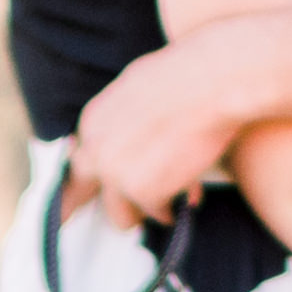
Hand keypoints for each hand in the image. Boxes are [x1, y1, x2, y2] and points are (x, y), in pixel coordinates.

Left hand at [65, 23, 263, 228]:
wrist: (212, 81)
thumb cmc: (187, 75)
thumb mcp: (136, 88)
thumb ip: (121, 119)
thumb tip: (123, 138)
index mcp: (93, 122)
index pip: (79, 162)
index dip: (92, 179)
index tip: (88, 195)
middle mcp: (96, 151)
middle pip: (87, 193)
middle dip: (112, 200)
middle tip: (136, 205)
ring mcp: (117, 174)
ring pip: (122, 216)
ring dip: (146, 209)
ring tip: (173, 195)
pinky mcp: (143, 192)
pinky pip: (157, 214)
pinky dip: (175, 207)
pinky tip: (192, 191)